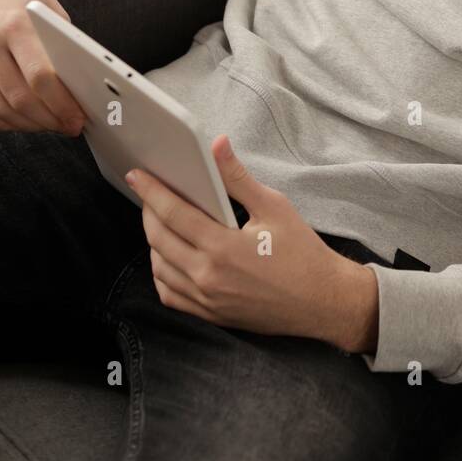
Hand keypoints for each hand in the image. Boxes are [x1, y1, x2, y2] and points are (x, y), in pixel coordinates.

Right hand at [0, 0, 88, 134]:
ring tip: (49, 124)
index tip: (77, 119)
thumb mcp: (51, 11)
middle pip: (20, 99)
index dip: (62, 106)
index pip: (41, 78)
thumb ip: (63, 47)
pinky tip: (23, 118)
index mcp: (17, 24)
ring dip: (28, 124)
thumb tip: (83, 89)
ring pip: (0, 108)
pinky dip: (4, 119)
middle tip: (68, 126)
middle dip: (49, 120)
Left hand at [127, 134, 378, 347]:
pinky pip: (170, 295)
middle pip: (159, 239)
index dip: (151, 191)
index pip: (173, 213)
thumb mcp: (275, 206)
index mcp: (223, 247)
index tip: (137, 175)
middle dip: (148, 211)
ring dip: (153, 241)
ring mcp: (207, 300)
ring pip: (159, 268)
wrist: (324, 302)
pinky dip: (162, 273)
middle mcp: (208, 277)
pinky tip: (170, 256)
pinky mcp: (211, 315)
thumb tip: (216, 145)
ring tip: (160, 220)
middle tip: (148, 192)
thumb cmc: (303, 252)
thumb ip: (238, 177)